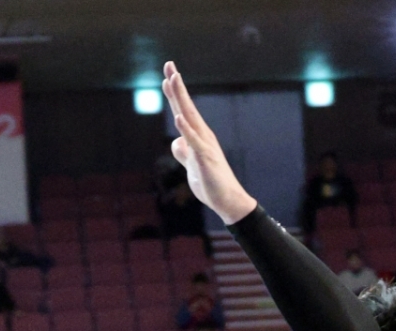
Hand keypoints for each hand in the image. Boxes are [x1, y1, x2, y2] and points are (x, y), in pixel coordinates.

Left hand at [161, 63, 256, 225]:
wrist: (227, 200)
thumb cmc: (211, 183)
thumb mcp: (191, 165)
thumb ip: (184, 152)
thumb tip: (177, 142)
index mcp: (198, 136)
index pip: (183, 110)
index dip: (174, 93)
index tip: (167, 75)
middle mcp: (202, 135)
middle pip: (186, 106)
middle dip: (177, 85)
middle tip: (169, 64)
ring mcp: (204, 145)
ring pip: (190, 117)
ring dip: (180, 98)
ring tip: (172, 80)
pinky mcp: (205, 158)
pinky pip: (194, 141)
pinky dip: (186, 129)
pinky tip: (178, 118)